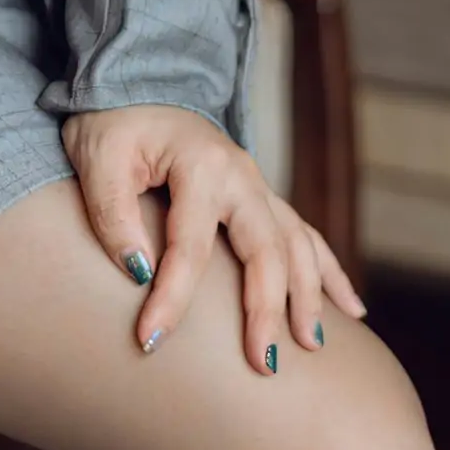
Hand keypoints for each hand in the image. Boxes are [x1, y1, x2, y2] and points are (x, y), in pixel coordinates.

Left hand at [61, 101, 366, 373]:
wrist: (133, 85)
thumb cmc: (111, 125)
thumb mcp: (97, 160)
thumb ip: (114, 215)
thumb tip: (140, 272)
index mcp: (200, 165)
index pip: (189, 248)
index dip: (172, 299)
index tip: (151, 341)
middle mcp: (241, 174)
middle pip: (265, 250)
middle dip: (266, 309)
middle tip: (261, 364)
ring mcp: (257, 185)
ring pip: (297, 245)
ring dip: (308, 296)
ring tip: (311, 347)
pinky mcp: (260, 196)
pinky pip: (305, 236)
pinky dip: (329, 272)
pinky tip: (351, 311)